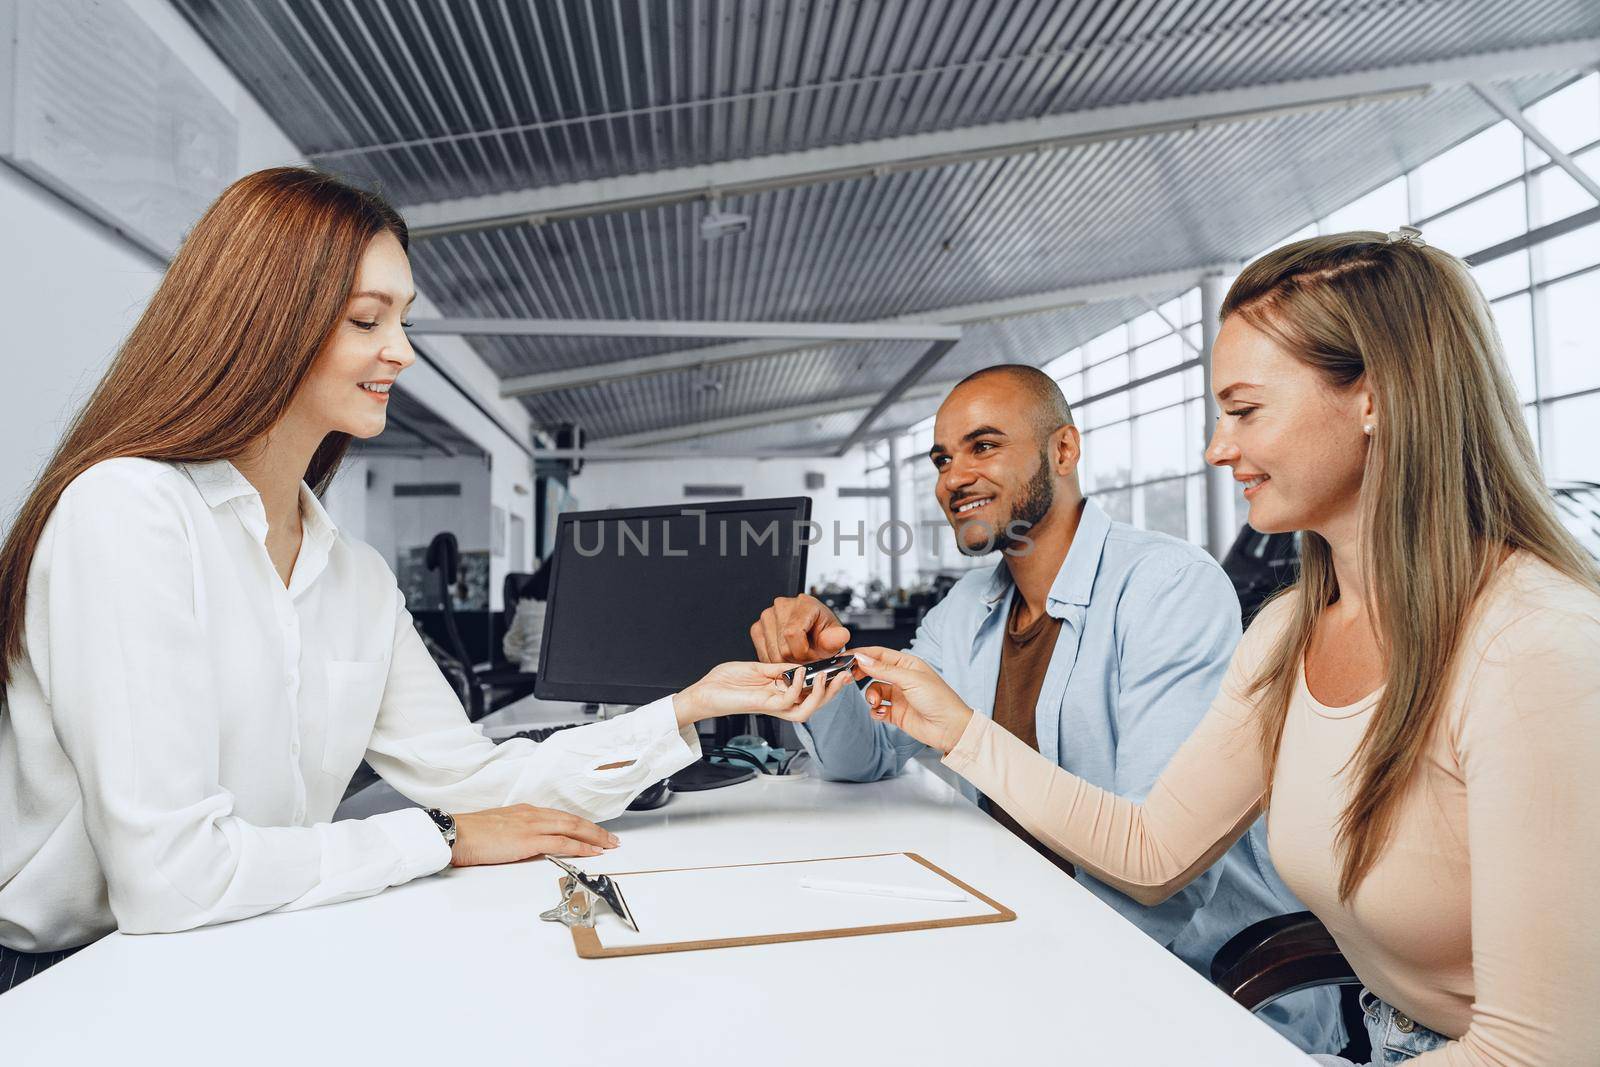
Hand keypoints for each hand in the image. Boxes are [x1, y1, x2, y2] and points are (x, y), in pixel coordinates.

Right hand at [449, 804, 619, 867]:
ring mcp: (532, 826)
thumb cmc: (471, 834)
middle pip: (572, 820)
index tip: (593, 832)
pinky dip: (580, 847)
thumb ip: (516, 833)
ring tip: (609, 845)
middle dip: (594, 830)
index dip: (580, 824)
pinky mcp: (529, 840)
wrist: (455, 833)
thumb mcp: (499, 829)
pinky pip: (562, 842)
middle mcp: (532, 814)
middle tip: (611, 838)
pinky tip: (592, 852)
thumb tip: (526, 843)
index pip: (560, 817)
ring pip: (572, 828)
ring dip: (594, 837)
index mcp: (525, 811)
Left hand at [675, 660, 855, 726]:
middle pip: (814, 705)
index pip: (811, 693)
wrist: (704, 691)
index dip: (829, 685)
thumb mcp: (758, 668)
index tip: (842, 671)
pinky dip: (796, 687)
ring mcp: (772, 706)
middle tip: (846, 677)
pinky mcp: (762, 705)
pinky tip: (799, 673)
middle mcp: (779, 703)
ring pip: (805, 710)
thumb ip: (779, 668)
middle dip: (833, 693)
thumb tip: (801, 663)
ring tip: (827, 676)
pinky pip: (786, 701)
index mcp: (780, 693)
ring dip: (820, 695)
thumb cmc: (726, 681)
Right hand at [750, 594, 850, 663]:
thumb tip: (840, 637)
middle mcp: (782, 606)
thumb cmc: (823, 631)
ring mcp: (767, 616)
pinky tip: (786, 655)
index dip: (803, 652)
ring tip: (798, 655)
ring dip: (786, 662)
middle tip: (808, 658)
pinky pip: (763, 654)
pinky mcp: (757, 628)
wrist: (813, 629)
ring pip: (772, 654)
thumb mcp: (835, 635)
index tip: (812, 656)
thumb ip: (837, 639)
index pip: (793, 634)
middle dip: (797, 660)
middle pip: (782, 648)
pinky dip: (775, 661)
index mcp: (803, 604)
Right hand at [849, 646, 974, 755]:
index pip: (879, 654)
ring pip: (874, 690)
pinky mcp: (896, 713)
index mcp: (907, 664)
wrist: (950, 729)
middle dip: (862, 674)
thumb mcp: (910, 679)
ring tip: (876, 701)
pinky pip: (877, 709)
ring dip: (871, 696)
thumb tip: (863, 659)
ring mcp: (898, 696)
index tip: (846, 657)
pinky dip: (875, 710)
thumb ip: (884, 669)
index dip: (862, 654)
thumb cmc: (939, 700)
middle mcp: (902, 678)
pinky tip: (880, 712)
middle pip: (874, 671)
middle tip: (852, 677)